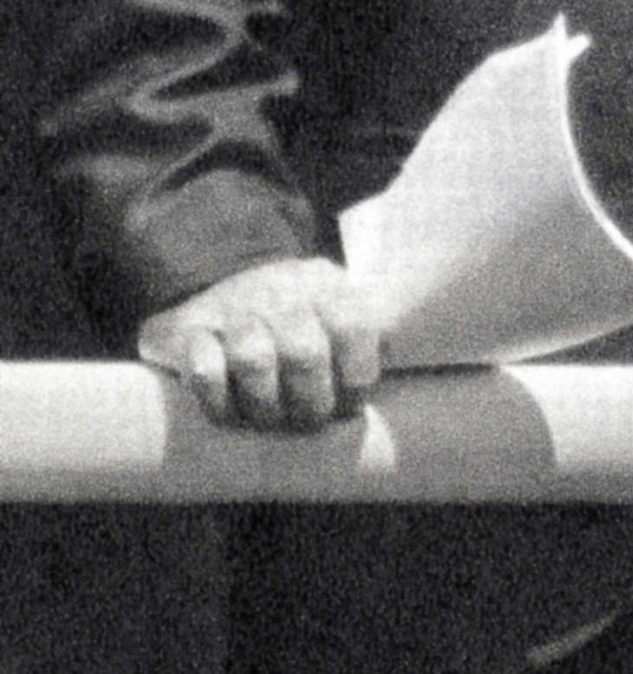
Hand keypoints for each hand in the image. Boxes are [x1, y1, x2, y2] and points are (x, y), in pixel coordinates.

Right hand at [137, 256, 380, 430]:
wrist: (216, 272)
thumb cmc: (293, 311)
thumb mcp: (336, 303)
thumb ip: (367, 334)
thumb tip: (383, 391)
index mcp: (326, 285)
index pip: (355, 326)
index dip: (357, 376)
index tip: (351, 406)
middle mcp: (281, 291)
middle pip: (305, 353)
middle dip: (312, 401)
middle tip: (310, 423)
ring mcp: (232, 308)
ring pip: (254, 362)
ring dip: (267, 406)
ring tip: (272, 423)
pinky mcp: (187, 328)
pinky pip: (204, 370)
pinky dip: (219, 400)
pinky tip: (231, 414)